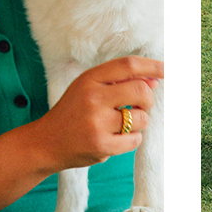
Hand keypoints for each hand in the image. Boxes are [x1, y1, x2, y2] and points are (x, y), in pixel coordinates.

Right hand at [30, 56, 163, 172]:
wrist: (45, 143)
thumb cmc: (72, 112)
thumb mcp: (89, 89)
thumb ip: (119, 83)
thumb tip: (154, 80)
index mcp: (90, 79)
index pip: (128, 66)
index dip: (152, 66)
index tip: (167, 70)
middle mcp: (93, 98)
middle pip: (140, 90)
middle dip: (147, 99)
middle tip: (140, 106)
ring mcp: (97, 123)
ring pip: (141, 118)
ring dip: (140, 122)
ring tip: (123, 125)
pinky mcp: (100, 146)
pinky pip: (135, 140)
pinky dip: (132, 139)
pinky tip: (117, 138)